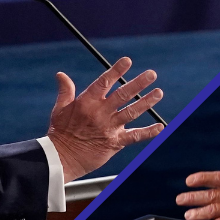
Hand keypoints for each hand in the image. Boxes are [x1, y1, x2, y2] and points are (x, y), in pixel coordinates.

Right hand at [47, 57, 163, 182]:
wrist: (61, 158)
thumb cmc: (59, 133)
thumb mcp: (60, 109)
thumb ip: (65, 91)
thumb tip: (61, 75)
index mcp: (87, 102)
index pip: (104, 82)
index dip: (116, 71)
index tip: (128, 61)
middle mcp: (100, 113)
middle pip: (123, 94)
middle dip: (138, 83)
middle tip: (152, 74)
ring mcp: (108, 128)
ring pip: (131, 112)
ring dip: (146, 102)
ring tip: (158, 93)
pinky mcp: (114, 143)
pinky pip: (134, 137)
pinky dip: (148, 132)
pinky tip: (160, 127)